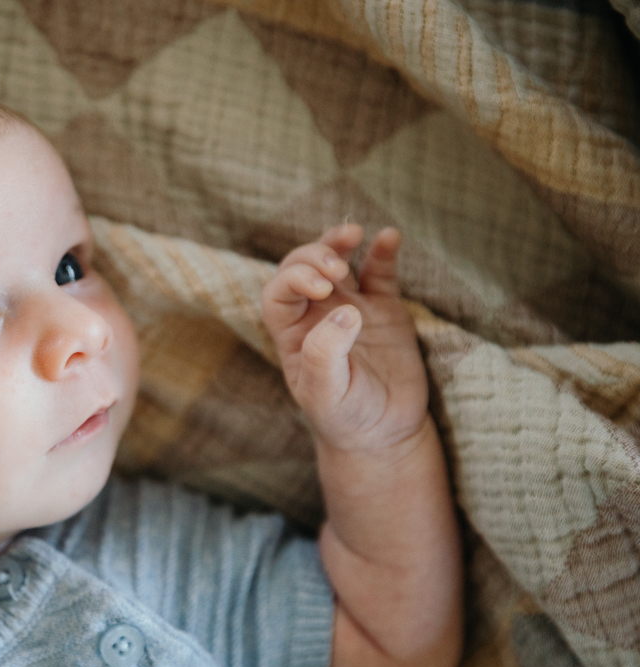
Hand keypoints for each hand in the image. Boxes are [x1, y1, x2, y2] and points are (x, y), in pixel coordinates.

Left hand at [261, 224, 427, 454]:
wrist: (384, 432)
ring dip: (338, 242)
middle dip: (314, 256)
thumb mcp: (325, 394)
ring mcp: (350, 307)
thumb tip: (345, 311)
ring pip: (336, 261)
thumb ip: (325, 353)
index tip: (322, 288)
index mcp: (291, 333)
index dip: (294, 279)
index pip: (278, 292)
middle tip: (336, 270)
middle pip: (301, 267)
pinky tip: (388, 236)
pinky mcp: (384, 308)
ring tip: (353, 234)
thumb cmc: (344, 415)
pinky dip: (382, 251)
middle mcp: (315, 314)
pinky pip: (379, 271)